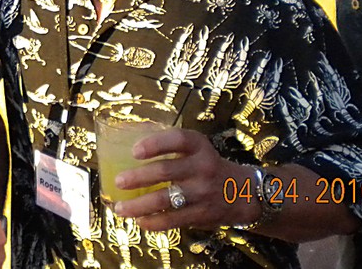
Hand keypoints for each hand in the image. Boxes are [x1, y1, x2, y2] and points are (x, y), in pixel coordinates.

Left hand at [109, 127, 258, 231]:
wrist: (243, 192)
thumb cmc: (207, 166)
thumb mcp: (197, 149)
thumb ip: (170, 147)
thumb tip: (126, 148)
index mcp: (198, 146)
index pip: (177, 139)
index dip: (155, 144)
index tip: (134, 151)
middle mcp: (202, 167)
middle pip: (165, 171)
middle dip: (138, 177)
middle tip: (118, 181)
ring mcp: (202, 192)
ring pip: (166, 199)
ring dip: (139, 205)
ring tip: (120, 208)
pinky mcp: (202, 214)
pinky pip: (174, 219)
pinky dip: (154, 222)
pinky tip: (140, 221)